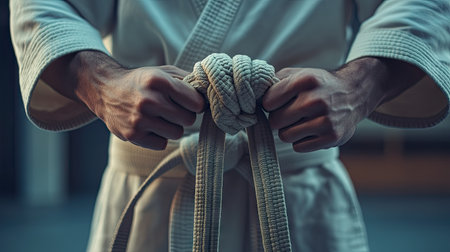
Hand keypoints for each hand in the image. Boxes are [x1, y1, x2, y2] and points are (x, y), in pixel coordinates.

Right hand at [42, 51, 204, 149]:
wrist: (106, 90)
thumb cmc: (142, 81)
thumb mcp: (163, 71)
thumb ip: (187, 79)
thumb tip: (211, 92)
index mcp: (159, 81)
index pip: (196, 102)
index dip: (196, 104)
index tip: (191, 102)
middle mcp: (149, 100)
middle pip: (189, 120)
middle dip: (185, 115)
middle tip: (173, 109)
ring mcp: (139, 119)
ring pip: (177, 133)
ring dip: (172, 127)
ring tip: (160, 116)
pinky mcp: (133, 135)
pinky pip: (162, 144)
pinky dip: (159, 137)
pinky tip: (150, 125)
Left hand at [262, 57, 423, 151]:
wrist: (354, 93)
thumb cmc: (317, 84)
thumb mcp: (298, 74)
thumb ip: (274, 83)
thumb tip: (251, 98)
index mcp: (305, 81)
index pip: (268, 102)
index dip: (270, 104)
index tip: (277, 102)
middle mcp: (315, 100)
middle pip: (275, 122)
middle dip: (278, 119)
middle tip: (290, 113)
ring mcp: (325, 121)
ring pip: (285, 136)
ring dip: (289, 131)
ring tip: (301, 120)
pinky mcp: (332, 137)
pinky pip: (299, 147)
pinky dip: (301, 140)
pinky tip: (311, 129)